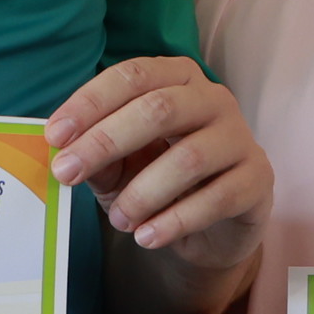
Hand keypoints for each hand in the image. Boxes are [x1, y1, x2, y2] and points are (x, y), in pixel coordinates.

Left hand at [45, 55, 270, 260]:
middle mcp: (213, 99)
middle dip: (106, 141)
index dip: (90, 103)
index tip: (54, 136)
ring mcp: (241, 137)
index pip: (132, 76)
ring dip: (143, 193)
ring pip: (190, 157)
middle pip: (159, 109)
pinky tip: (147, 237)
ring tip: (117, 221)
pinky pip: (218, 197)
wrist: (210, 226)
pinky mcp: (258, 179)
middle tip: (66, 173)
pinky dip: (176, 220)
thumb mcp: (118, 166)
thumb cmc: (158, 181)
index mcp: (176, 79)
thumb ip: (97, 156)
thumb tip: (65, 153)